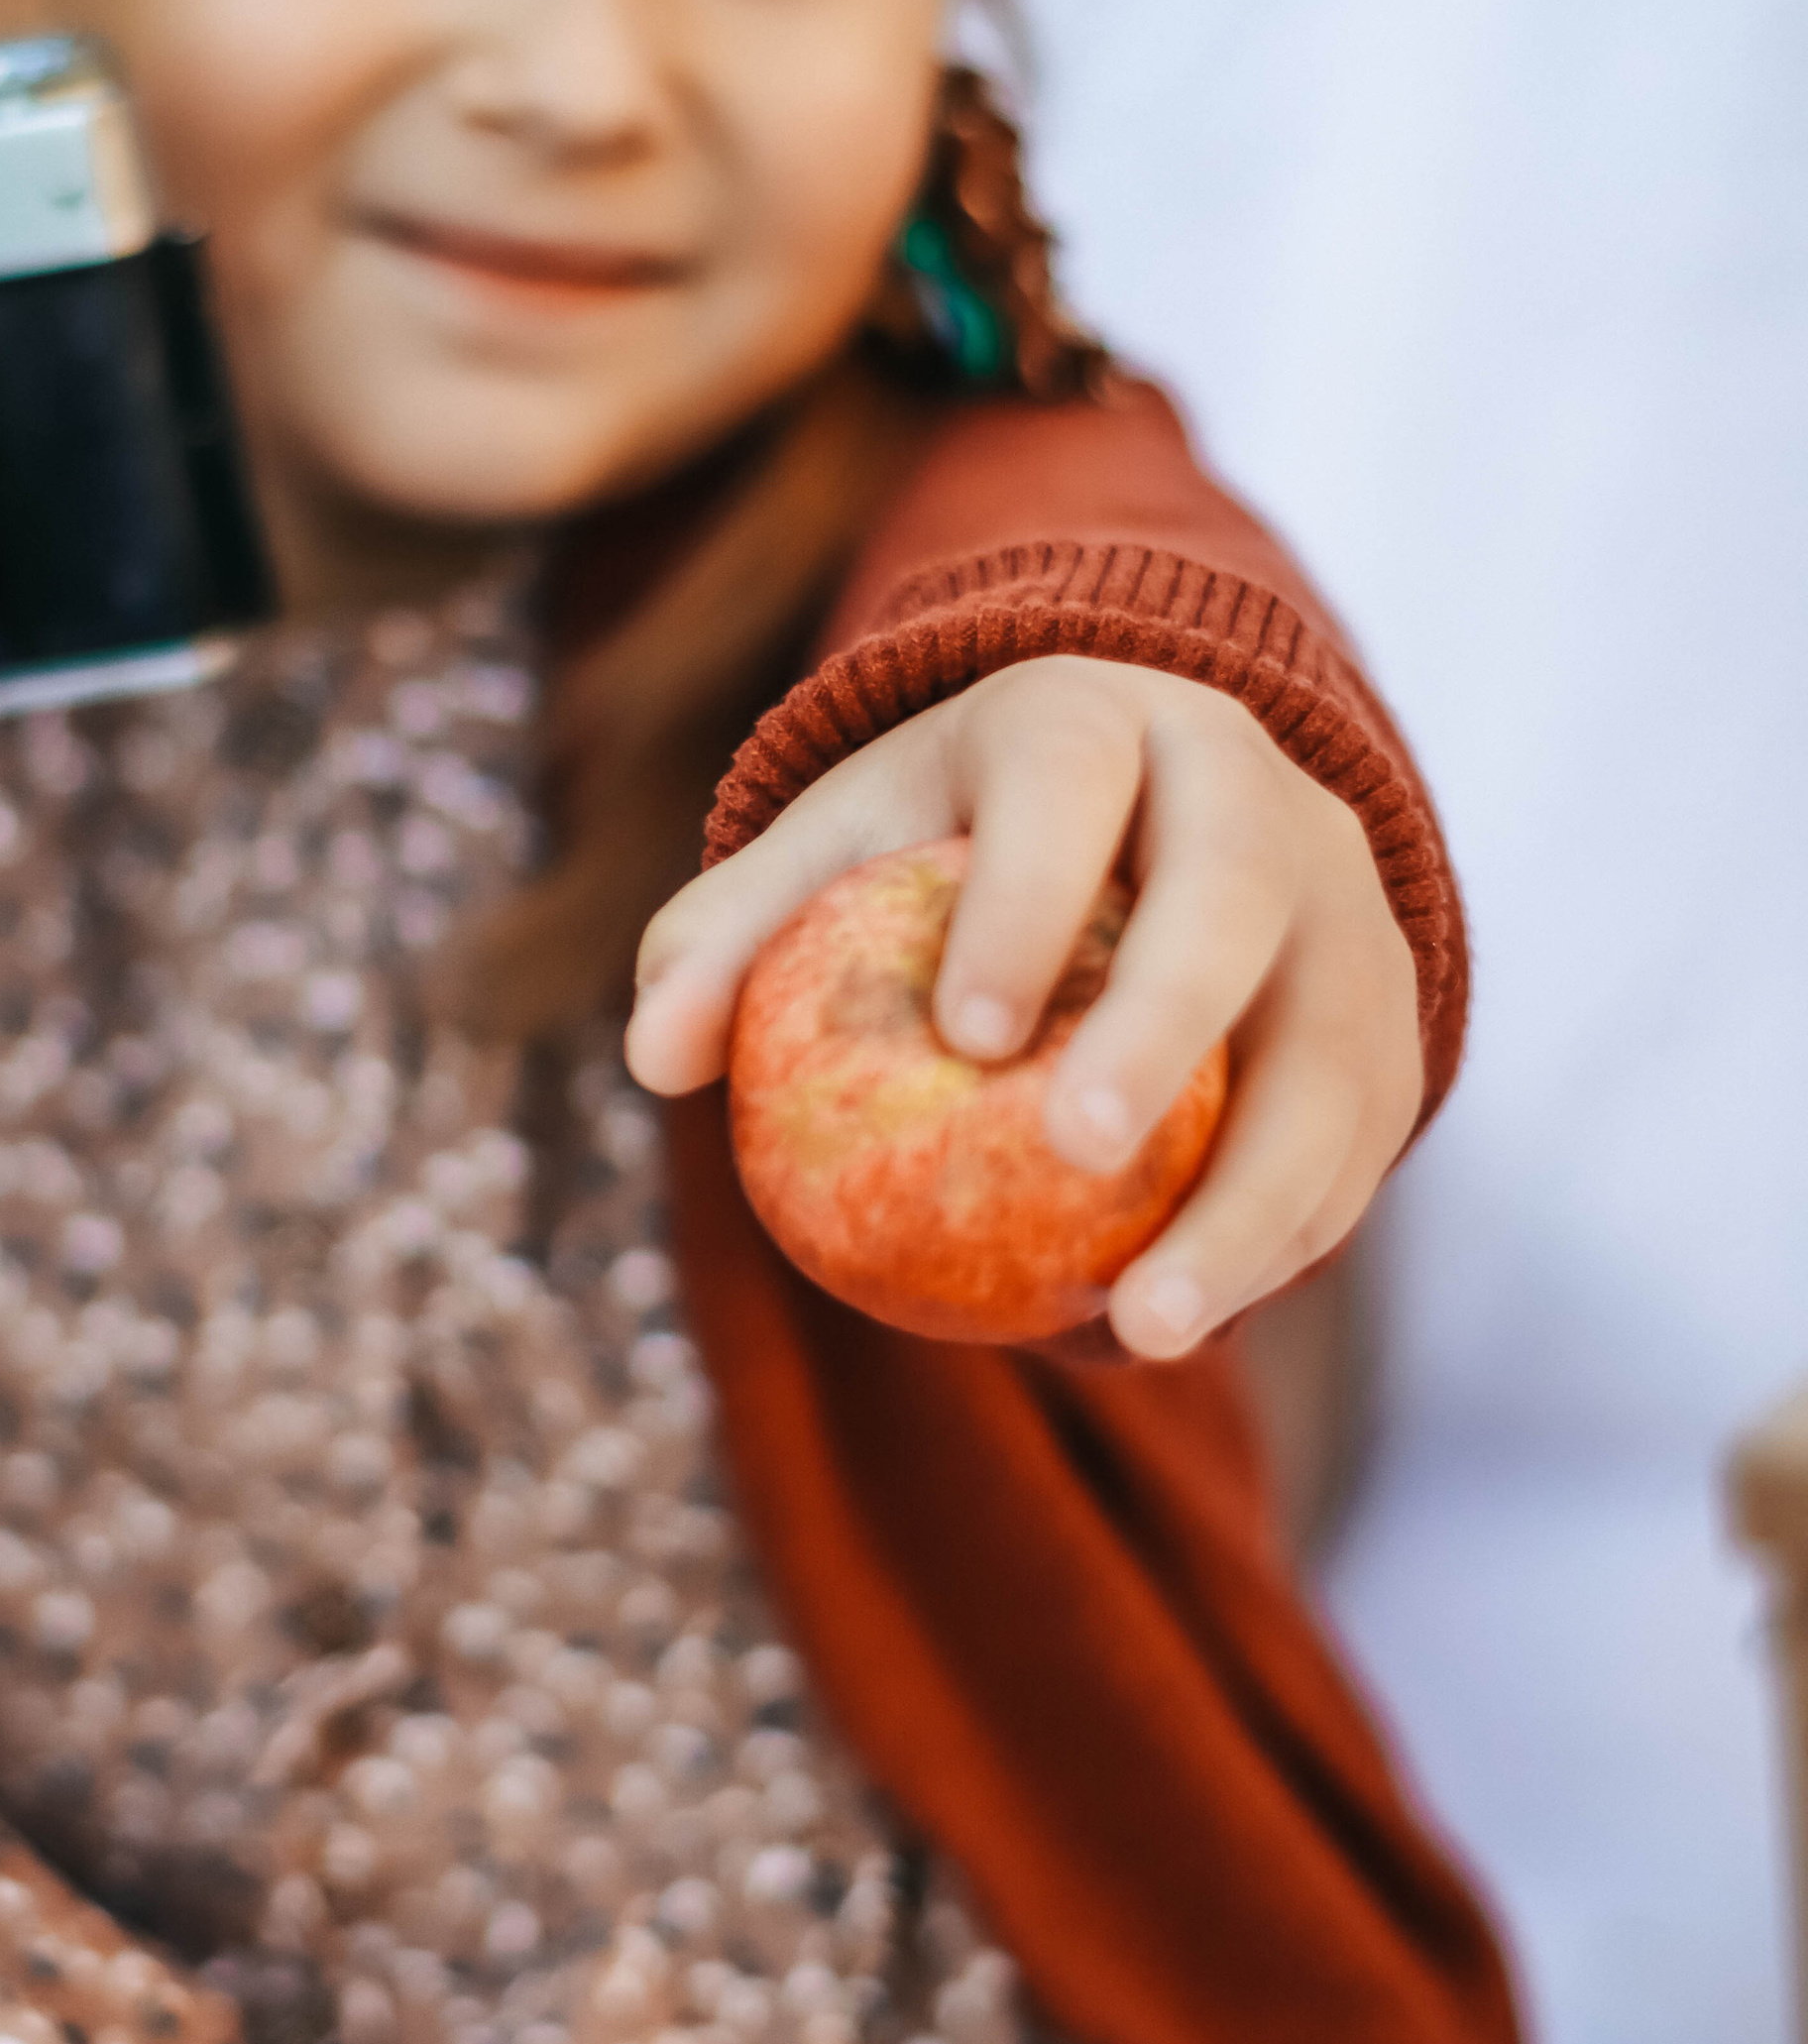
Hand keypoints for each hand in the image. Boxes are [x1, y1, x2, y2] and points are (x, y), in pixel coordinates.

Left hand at [624, 654, 1421, 1358]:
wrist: (1150, 805)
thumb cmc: (956, 843)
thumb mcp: (838, 850)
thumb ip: (732, 938)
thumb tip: (653, 1059)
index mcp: (1098, 718)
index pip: (1071, 784)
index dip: (1030, 899)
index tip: (967, 1036)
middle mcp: (1252, 786)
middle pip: (1234, 893)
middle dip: (1164, 1023)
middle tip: (1072, 1149)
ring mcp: (1345, 903)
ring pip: (1332, 1047)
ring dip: (1254, 1196)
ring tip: (1150, 1325)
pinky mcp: (1391, 1020)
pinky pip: (1360, 1142)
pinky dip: (1285, 1238)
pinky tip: (1187, 1322)